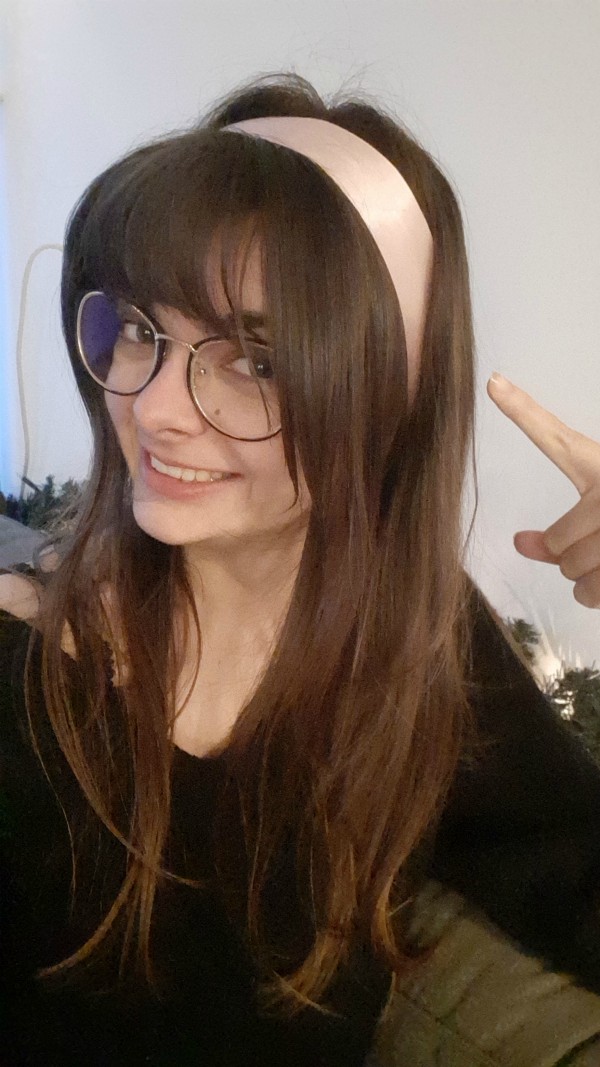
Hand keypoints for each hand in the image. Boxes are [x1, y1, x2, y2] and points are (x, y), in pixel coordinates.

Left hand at [486, 374, 599, 608]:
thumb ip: (559, 533)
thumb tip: (519, 544)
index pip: (556, 438)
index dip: (522, 411)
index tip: (493, 383)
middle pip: (559, 547)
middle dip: (573, 557)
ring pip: (574, 574)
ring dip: (588, 580)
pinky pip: (591, 595)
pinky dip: (597, 597)